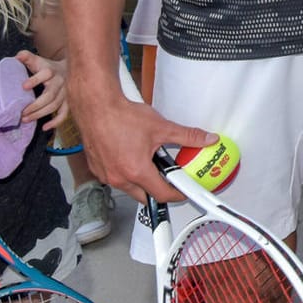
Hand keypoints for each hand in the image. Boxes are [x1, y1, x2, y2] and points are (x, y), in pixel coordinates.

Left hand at [15, 50, 67, 128]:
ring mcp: (65, 93)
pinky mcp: (68, 102)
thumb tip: (17, 56)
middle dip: (35, 105)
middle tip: (22, 112)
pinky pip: (64, 113)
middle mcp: (60, 82)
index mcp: (51, 71)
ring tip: (26, 119)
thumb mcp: (38, 60)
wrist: (69, 70)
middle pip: (50, 95)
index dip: (35, 80)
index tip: (23, 86)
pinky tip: (45, 127)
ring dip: (40, 114)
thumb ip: (27, 57)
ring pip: (55, 106)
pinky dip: (56, 122)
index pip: (45, 74)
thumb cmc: (47, 67)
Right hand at [74, 79, 213, 203]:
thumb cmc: (121, 116)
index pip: (162, 194)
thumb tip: (206, 139)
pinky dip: (126, 173)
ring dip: (142, 181)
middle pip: (145, 196)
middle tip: (170, 180)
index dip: (177, 194)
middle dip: (159, 191)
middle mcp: (118, 177)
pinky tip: (133, 158)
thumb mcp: (161, 127)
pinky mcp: (97, 168)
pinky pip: (115, 178)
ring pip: (129, 188)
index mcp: (136, 171)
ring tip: (152, 164)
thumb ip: (187, 136)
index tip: (184, 191)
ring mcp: (105, 174)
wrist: (96, 107)